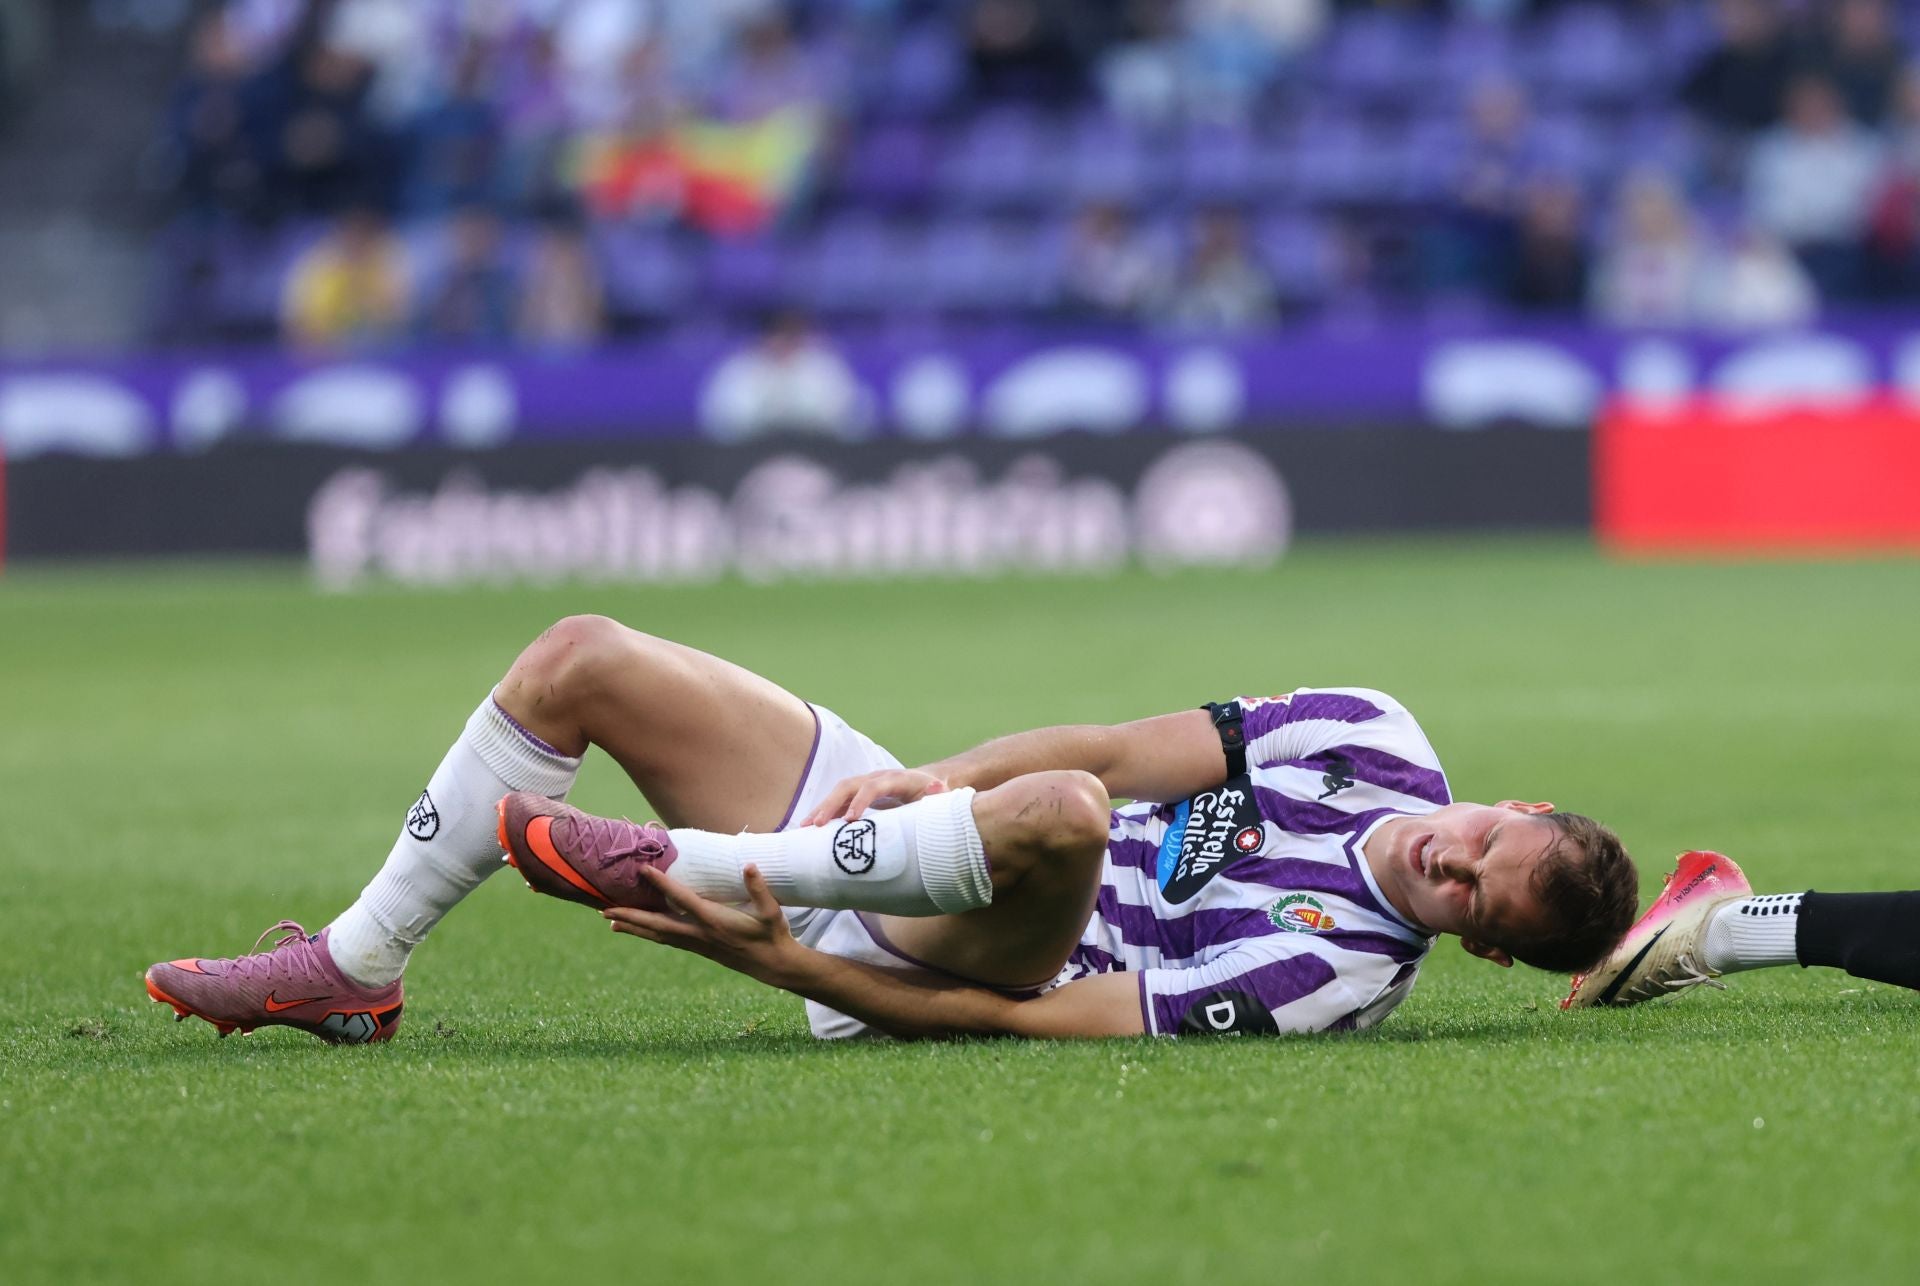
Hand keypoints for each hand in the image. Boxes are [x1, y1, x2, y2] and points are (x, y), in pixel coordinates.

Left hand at [602, 865, 802, 986]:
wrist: (773, 965)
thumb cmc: (772, 934)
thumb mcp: (771, 911)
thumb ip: (759, 889)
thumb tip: (750, 866)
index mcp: (714, 921)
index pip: (682, 899)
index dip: (662, 883)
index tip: (643, 870)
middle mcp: (699, 934)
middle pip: (658, 923)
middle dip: (631, 915)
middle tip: (605, 909)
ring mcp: (697, 943)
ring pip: (658, 934)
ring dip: (634, 927)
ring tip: (610, 921)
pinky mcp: (698, 948)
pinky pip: (666, 939)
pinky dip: (648, 933)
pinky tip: (637, 930)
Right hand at [802, 768, 948, 825]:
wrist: (927, 783)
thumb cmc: (932, 794)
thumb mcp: (938, 796)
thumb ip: (938, 795)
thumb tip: (937, 788)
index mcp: (895, 779)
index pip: (873, 786)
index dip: (861, 801)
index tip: (851, 820)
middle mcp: (875, 778)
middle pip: (848, 786)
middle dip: (831, 804)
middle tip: (817, 825)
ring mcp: (865, 785)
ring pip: (838, 793)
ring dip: (822, 808)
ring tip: (804, 827)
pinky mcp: (859, 795)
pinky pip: (838, 801)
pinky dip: (825, 813)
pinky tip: (810, 828)